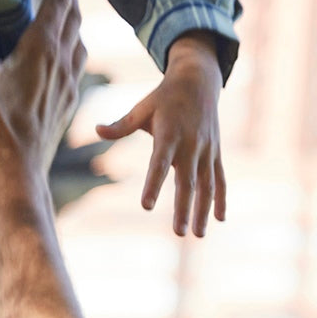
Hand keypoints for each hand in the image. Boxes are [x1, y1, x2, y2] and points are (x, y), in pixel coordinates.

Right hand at [0, 0, 85, 177]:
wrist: (17, 169)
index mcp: (41, 49)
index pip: (57, 2)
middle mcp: (61, 63)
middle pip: (73, 18)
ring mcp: (67, 86)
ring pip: (78, 42)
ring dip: (75, 21)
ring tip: (69, 10)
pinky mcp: (65, 105)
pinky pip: (77, 67)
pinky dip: (74, 50)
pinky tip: (67, 60)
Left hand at [96, 33, 224, 236]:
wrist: (199, 82)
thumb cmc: (163, 98)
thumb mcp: (141, 108)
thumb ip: (120, 125)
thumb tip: (95, 131)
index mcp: (169, 134)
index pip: (159, 164)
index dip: (153, 184)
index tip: (146, 206)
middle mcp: (190, 144)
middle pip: (186, 181)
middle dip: (183, 208)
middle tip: (178, 233)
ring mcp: (206, 151)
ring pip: (207, 185)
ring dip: (203, 211)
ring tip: (198, 235)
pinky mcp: (216, 153)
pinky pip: (220, 179)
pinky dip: (221, 199)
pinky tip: (220, 220)